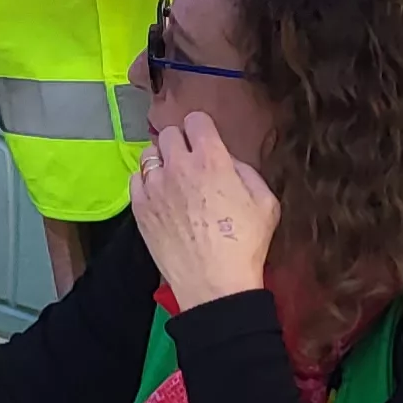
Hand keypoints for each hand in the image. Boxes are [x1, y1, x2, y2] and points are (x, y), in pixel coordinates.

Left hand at [132, 111, 277, 310]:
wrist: (214, 283)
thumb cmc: (245, 244)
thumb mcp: (266, 202)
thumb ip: (245, 171)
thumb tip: (227, 162)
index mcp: (211, 159)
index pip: (196, 120)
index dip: (202, 128)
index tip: (205, 139)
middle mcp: (178, 166)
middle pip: (169, 133)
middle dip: (181, 142)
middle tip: (190, 160)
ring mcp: (154, 186)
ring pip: (148, 153)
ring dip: (161, 160)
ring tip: (172, 177)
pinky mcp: (139, 207)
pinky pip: (135, 179)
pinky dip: (146, 182)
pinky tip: (159, 195)